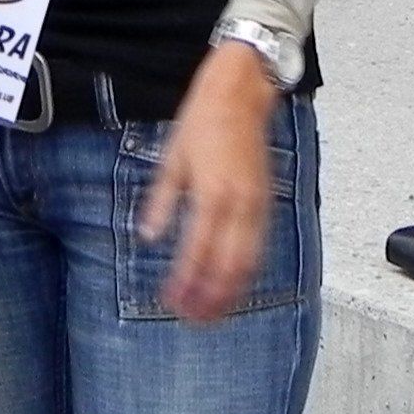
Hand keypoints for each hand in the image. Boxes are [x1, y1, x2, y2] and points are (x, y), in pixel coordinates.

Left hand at [134, 42, 284, 321]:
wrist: (241, 93)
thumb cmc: (202, 122)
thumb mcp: (171, 159)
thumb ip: (161, 202)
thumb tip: (147, 237)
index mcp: (211, 193)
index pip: (198, 252)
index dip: (185, 283)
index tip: (171, 302)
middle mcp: (239, 204)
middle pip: (228, 267)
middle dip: (212, 298)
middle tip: (193, 320)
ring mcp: (257, 204)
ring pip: (248, 262)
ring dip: (231, 292)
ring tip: (213, 313)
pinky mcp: (266, 202)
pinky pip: (259, 247)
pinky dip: (246, 272)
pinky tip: (232, 284)